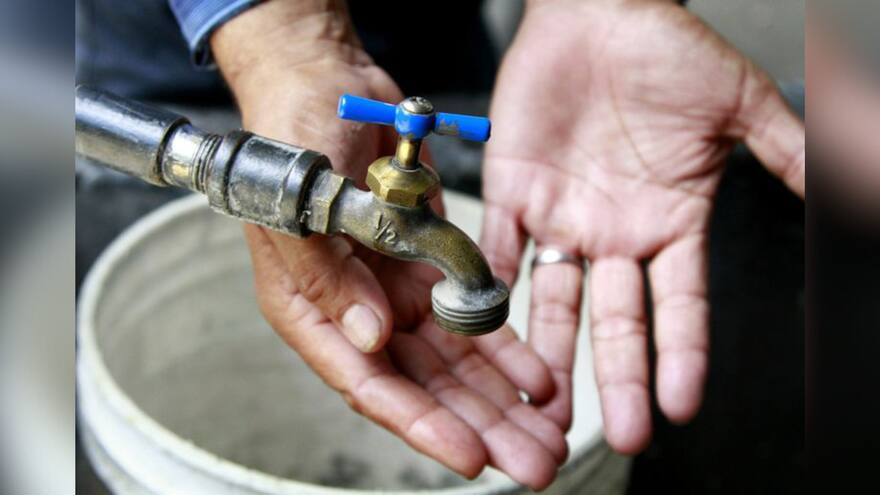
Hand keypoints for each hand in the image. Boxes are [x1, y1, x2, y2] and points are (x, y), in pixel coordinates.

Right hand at [212, 2, 565, 487]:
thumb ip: (328, 279)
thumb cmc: (292, 141)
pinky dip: (507, 345)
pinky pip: (473, 315)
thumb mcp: (297, 208)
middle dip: (480, 426)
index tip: (471, 456)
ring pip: (456, 362)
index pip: (370, 384)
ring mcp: (396, 292)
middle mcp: (358, 312)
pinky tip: (542, 374)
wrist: (324, 83)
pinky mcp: (429, 266)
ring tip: (551, 431)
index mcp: (314, 310)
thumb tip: (371, 341)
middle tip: (534, 462)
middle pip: (425, 387)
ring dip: (503, 398)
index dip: (422, 425)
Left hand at [481, 0, 804, 452]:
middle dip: (616, 376)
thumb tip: (854, 184)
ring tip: (542, 403)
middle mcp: (614, 233)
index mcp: (670, 222)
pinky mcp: (512, 193)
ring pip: (552, 299)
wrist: (598, 12)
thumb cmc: (667, 52)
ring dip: (546, 351)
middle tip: (618, 433)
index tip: (680, 403)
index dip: (680, 354)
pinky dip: (485, 287)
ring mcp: (561, 217)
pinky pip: (494, 248)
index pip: (680, 304)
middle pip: (615, 320)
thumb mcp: (738, 105)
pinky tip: (485, 331)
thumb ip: (789, 151)